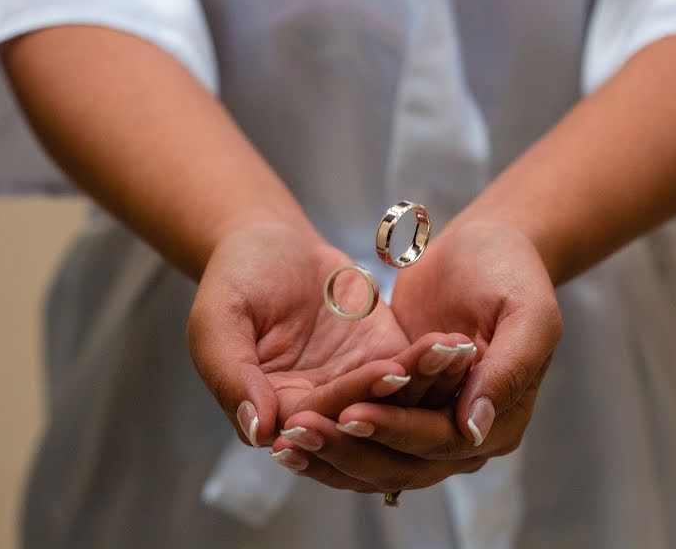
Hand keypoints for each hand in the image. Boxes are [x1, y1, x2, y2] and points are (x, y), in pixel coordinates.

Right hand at [186, 222, 472, 447]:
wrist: (272, 241)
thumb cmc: (236, 276)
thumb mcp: (218, 320)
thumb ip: (231, 376)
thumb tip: (259, 432)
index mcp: (274, 411)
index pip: (312, 422)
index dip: (337, 409)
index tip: (366, 387)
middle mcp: (320, 410)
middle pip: (361, 423)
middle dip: (390, 400)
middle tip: (410, 369)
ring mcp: (357, 387)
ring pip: (396, 402)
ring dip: (423, 382)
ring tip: (449, 352)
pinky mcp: (385, 360)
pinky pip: (414, 371)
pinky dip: (434, 361)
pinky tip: (457, 344)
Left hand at [268, 221, 561, 491]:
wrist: (486, 246)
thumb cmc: (511, 272)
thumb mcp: (528, 315)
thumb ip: (507, 372)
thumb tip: (472, 430)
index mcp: (500, 421)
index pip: (441, 442)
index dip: (396, 431)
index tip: (350, 415)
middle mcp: (465, 437)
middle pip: (403, 461)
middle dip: (350, 448)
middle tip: (299, 432)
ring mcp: (431, 425)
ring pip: (377, 456)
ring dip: (332, 450)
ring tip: (285, 439)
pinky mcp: (401, 406)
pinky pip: (364, 429)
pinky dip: (331, 431)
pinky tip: (289, 428)